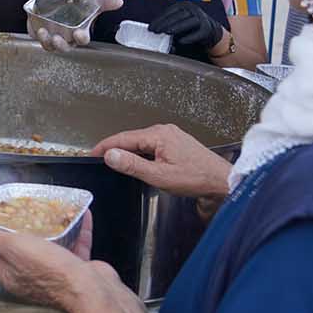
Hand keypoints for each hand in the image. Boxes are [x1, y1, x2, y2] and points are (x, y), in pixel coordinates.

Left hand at [0, 213, 93, 310]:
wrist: (91, 292)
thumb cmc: (53, 273)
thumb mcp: (14, 248)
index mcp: (11, 275)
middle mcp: (31, 278)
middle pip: (20, 252)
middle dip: (21, 231)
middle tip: (23, 213)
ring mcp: (55, 275)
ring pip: (50, 248)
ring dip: (52, 230)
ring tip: (51, 213)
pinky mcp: (76, 271)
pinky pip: (75, 247)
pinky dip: (77, 231)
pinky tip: (81, 217)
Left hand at [31, 0, 123, 51]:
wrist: (65, 1)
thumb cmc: (81, 7)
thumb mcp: (93, 3)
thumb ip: (106, 3)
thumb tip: (119, 1)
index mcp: (80, 33)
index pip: (82, 40)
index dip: (81, 38)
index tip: (79, 33)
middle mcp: (66, 38)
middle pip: (64, 47)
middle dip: (60, 45)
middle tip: (57, 38)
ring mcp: (52, 36)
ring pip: (49, 45)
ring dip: (45, 41)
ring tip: (42, 32)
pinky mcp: (40, 32)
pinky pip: (36, 36)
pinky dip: (35, 34)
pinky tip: (35, 27)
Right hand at [90, 123, 231, 214]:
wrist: (222, 181)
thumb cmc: (195, 179)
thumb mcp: (159, 175)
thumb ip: (132, 165)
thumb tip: (109, 155)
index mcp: (158, 135)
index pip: (122, 138)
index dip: (104, 147)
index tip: (90, 155)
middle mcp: (163, 130)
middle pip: (131, 139)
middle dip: (114, 149)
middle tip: (98, 161)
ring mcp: (171, 136)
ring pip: (141, 143)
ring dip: (128, 152)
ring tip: (114, 164)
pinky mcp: (176, 143)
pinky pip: (151, 146)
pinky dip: (141, 154)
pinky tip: (138, 164)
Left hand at [148, 1, 223, 49]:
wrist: (209, 31)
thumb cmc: (189, 27)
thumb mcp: (178, 23)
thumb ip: (168, 25)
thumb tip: (154, 31)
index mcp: (184, 6)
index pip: (169, 12)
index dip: (159, 19)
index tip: (151, 28)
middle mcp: (193, 10)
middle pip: (178, 15)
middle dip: (166, 23)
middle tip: (156, 31)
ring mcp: (201, 18)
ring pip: (189, 21)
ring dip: (177, 27)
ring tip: (167, 32)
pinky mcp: (207, 28)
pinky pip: (199, 32)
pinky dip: (190, 37)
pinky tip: (181, 41)